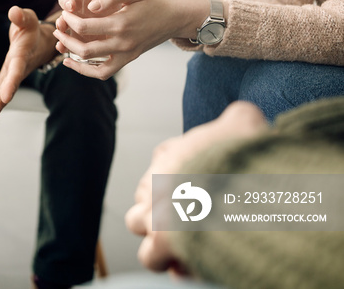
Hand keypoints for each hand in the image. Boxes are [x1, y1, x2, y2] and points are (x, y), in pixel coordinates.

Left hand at [0, 6, 57, 124]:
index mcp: (21, 55)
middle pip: (8, 88)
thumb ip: (22, 17)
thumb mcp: (28, 18)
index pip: (16, 71)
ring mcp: (12, 76)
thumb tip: (14, 12)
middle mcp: (17, 69)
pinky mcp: (6, 78)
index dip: (11, 84)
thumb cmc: (31, 27)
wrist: (40, 40)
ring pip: (2, 94)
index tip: (5, 97)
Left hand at [54, 0, 210, 79]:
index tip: (65, 11)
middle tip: (57, 27)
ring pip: (91, 64)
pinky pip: (104, 72)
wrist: (177, 15)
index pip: (84, 27)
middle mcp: (123, 43)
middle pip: (84, 49)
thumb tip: (89, 4)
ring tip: (60, 44)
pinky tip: (71, 62)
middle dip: (65, 38)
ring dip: (72, 54)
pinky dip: (86, 71)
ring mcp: (126, 54)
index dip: (69, 20)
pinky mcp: (129, 59)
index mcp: (122, 23)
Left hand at [124, 102, 267, 271]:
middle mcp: (156, 180)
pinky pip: (151, 255)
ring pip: (138, 222)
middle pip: (146, 190)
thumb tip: (241, 115)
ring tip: (181, 239)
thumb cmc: (241, 152)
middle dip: (163, 202)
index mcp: (172, 152)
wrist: (236, 183)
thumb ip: (237, 119)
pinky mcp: (161, 239)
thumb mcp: (243, 122)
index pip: (164, 156)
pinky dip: (165, 260)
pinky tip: (184, 264)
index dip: (178, 169)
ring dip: (156, 232)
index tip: (197, 180)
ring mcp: (154, 210)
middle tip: (189, 213)